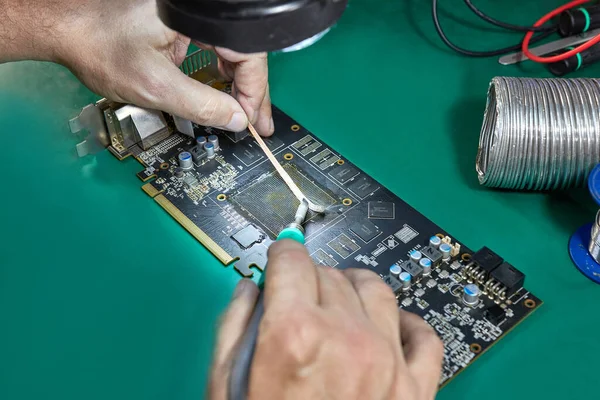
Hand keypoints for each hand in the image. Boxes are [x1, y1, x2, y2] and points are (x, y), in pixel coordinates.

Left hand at [1, 0, 272, 134]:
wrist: (64, 28)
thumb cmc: (100, 47)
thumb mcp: (155, 86)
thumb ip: (202, 105)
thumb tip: (237, 120)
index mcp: (198, 14)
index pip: (247, 52)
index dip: (254, 91)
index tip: (254, 121)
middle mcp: (199, 11)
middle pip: (243, 52)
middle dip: (250, 91)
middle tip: (258, 123)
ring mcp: (189, 16)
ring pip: (229, 51)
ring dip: (236, 85)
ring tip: (244, 114)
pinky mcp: (178, 24)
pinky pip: (211, 48)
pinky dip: (217, 74)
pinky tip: (220, 94)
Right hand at [210, 240, 443, 399]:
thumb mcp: (226, 389)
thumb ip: (234, 328)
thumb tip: (251, 289)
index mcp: (293, 336)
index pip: (292, 262)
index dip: (281, 256)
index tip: (281, 258)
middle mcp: (345, 339)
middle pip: (329, 274)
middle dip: (310, 276)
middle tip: (301, 293)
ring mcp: (387, 363)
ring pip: (376, 290)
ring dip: (354, 285)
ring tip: (342, 296)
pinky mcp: (416, 390)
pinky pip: (425, 336)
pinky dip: (409, 322)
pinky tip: (392, 324)